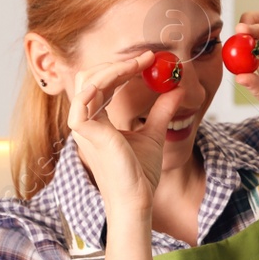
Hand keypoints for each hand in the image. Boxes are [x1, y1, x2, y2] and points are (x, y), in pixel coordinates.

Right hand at [66, 52, 180, 213]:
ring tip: (140, 63)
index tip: (149, 59)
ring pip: (88, 81)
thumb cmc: (140, 175)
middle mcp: (85, 121)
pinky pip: (85, 99)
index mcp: (97, 121)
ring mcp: (83, 126)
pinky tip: (123, 74)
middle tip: (146, 58)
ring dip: (114, 68)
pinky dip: (101, 82)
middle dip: (116, 63)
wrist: (137, 201)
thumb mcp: (154, 134)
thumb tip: (175, 90)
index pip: (101, 83)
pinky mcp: (86, 132)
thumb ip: (161, 112)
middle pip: (89, 76)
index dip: (122, 68)